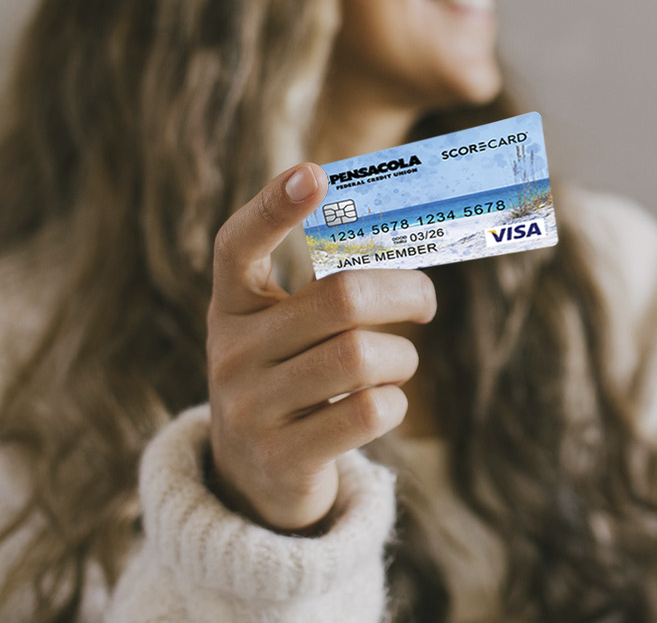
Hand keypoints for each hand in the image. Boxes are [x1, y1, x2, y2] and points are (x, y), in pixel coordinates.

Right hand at [205, 163, 435, 532]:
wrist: (252, 482)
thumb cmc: (290, 378)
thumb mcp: (285, 330)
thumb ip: (326, 288)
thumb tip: (406, 234)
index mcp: (231, 306)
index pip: (238, 246)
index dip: (274, 207)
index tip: (315, 174)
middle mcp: (230, 352)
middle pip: (341, 297)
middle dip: (405, 291)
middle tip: (426, 301)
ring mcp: (250, 409)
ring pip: (363, 356)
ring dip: (402, 358)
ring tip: (397, 366)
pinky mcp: (282, 458)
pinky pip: (369, 411)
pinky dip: (394, 402)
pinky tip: (383, 404)